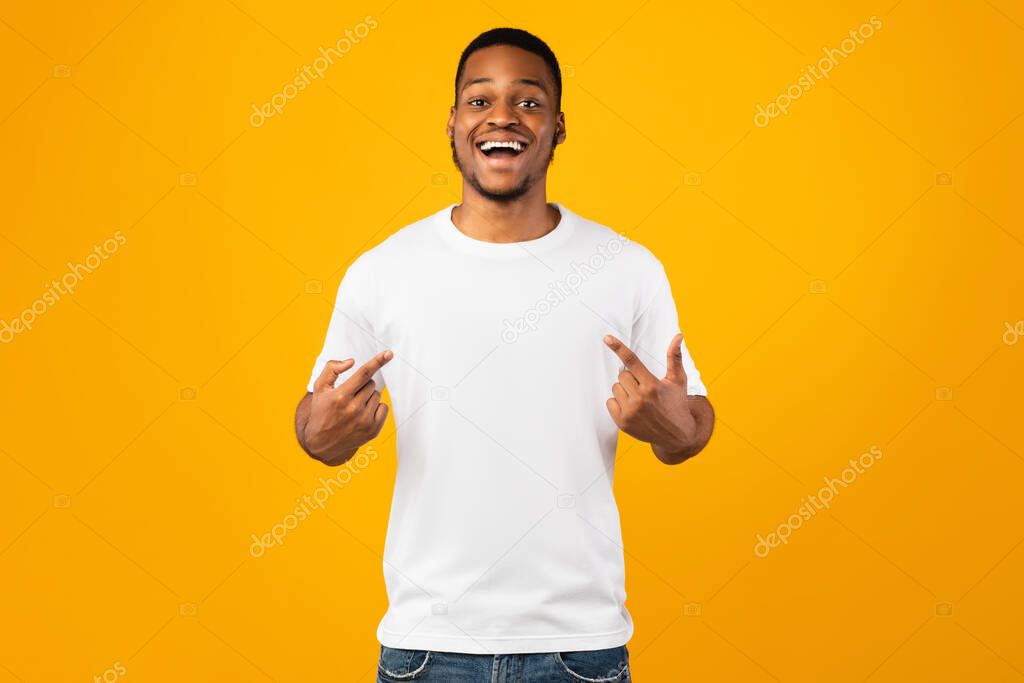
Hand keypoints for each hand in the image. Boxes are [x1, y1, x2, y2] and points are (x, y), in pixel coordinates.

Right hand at [304, 350, 392, 461]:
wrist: (321, 442)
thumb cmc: (321, 411)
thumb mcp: (320, 388)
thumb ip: (332, 369)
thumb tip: (351, 362)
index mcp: (340, 396)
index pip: (363, 373)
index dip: (377, 361)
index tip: (389, 353)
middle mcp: (353, 409)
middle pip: (371, 384)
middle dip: (362, 386)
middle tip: (350, 395)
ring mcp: (364, 421)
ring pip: (377, 395)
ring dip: (368, 397)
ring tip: (354, 406)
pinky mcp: (373, 430)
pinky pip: (384, 408)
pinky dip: (376, 408)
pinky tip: (363, 414)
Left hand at [603, 334, 696, 454]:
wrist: (677, 435)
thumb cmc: (676, 403)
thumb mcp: (678, 380)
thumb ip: (674, 357)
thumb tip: (678, 335)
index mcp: (652, 385)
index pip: (632, 361)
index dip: (618, 348)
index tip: (607, 338)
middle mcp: (640, 398)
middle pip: (622, 375)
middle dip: (631, 379)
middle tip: (644, 388)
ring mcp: (630, 412)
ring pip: (615, 388)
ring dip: (624, 391)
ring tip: (640, 400)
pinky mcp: (622, 422)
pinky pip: (610, 402)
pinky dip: (618, 403)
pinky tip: (632, 409)